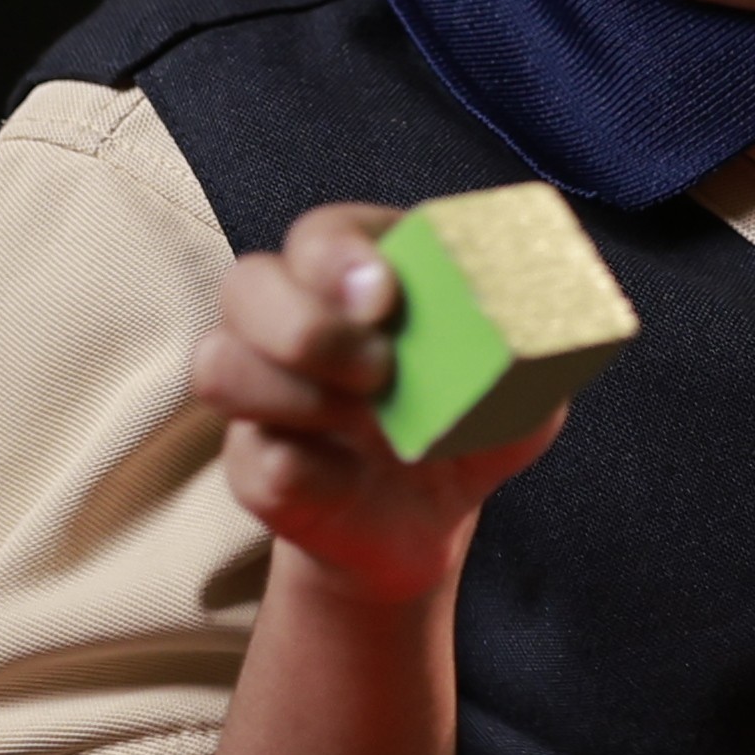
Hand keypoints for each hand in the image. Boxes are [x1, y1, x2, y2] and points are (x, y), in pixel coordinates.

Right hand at [190, 201, 568, 613]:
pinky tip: (349, 479)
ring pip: (217, 362)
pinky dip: (304, 471)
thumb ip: (532, 352)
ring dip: (291, 394)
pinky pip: (247, 457)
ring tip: (368, 423)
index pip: (323, 233)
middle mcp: (294, 316)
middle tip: (379, 369)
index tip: (386, 294)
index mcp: (363, 273)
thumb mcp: (525, 392)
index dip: (340, 254)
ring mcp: (263, 388)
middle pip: (245, 283)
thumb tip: (536, 320)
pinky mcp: (251, 461)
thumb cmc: (474, 429)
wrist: (430, 522)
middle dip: (305, 325)